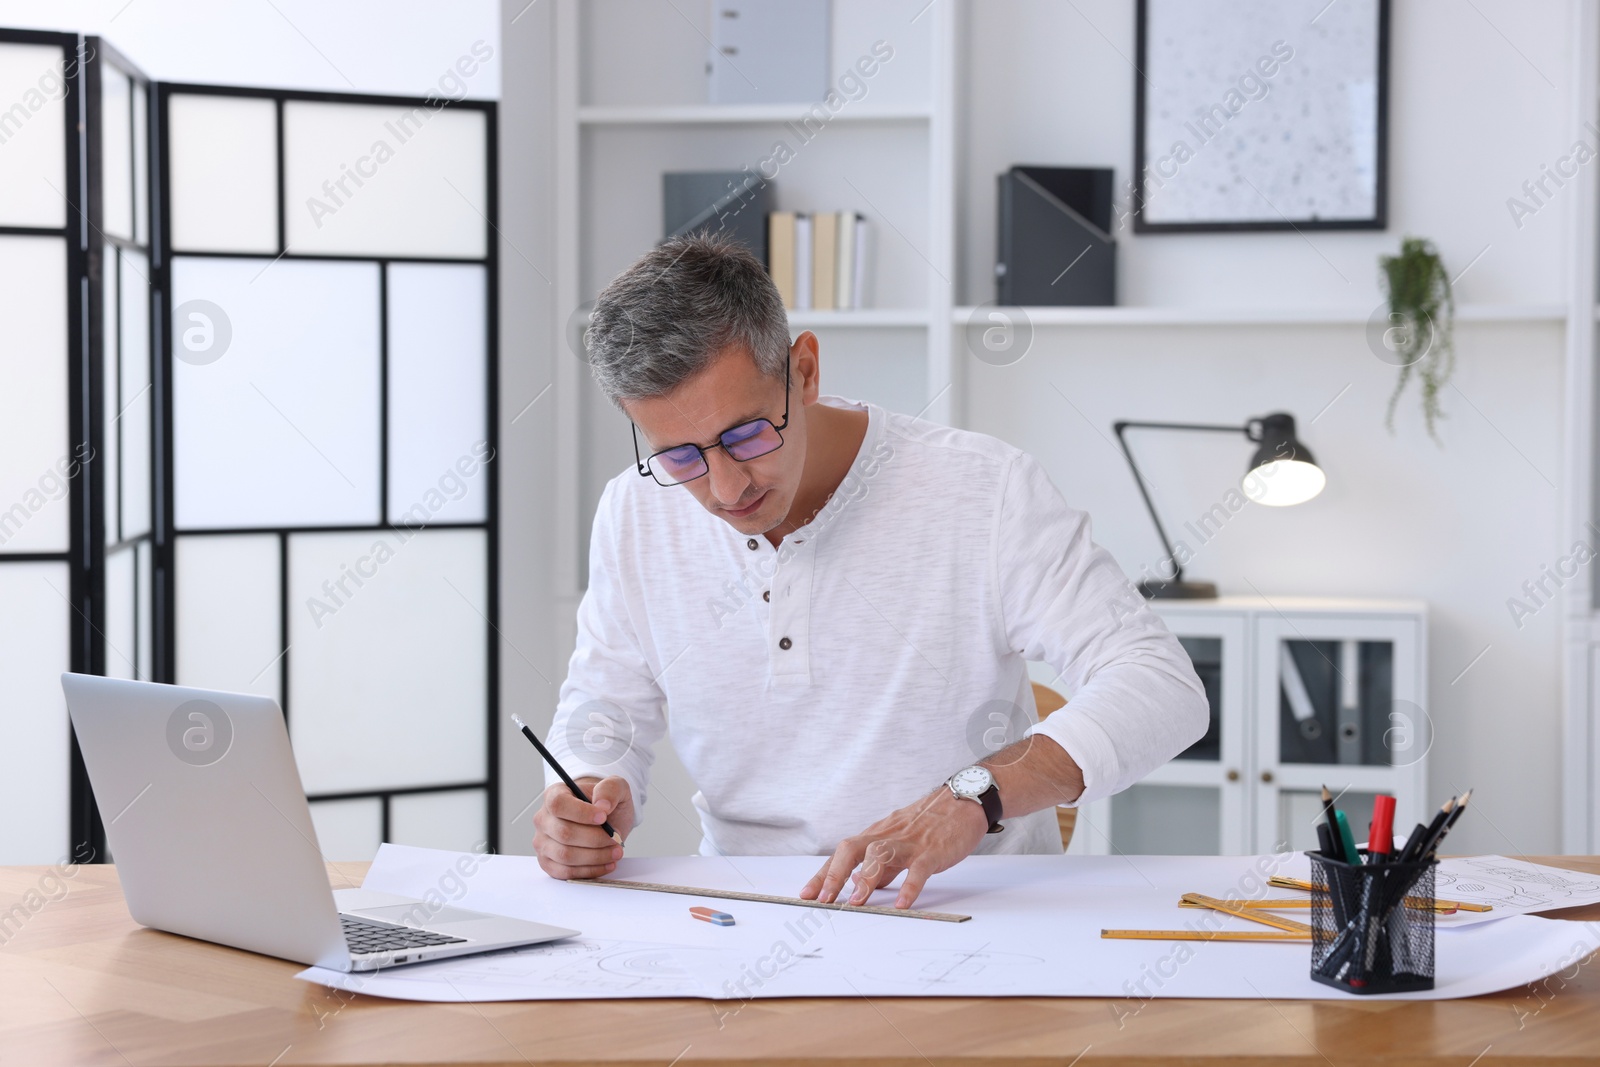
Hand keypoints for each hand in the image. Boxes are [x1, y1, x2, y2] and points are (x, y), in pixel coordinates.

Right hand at [532, 776, 634, 879]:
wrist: (603, 820)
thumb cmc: (604, 803)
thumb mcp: (615, 787)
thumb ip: (610, 790)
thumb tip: (602, 805)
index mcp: (554, 795)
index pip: (558, 804)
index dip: (581, 813)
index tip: (604, 817)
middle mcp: (543, 819)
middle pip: (564, 834)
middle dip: (595, 839)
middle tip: (616, 839)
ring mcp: (543, 843)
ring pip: (565, 856)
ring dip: (595, 857)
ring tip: (615, 852)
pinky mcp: (548, 863)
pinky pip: (565, 872)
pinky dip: (589, 871)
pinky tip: (606, 863)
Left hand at [798, 786, 989, 909]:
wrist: (963, 802)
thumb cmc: (930, 825)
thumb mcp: (898, 843)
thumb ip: (881, 866)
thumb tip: (862, 886)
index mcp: (877, 835)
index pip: (842, 854)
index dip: (823, 874)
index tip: (806, 894)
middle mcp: (887, 836)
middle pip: (852, 849)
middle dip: (834, 874)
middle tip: (823, 899)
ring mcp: (909, 842)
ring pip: (880, 853)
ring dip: (865, 877)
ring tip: (856, 902)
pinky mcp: (932, 851)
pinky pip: (918, 869)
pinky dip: (909, 887)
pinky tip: (903, 905)